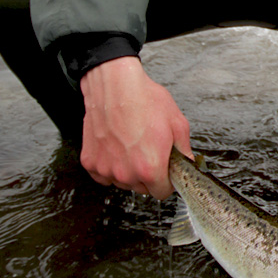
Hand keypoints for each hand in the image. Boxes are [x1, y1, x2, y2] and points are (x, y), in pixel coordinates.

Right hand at [79, 56, 190, 198]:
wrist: (114, 84)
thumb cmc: (145, 100)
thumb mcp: (177, 124)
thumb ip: (184, 151)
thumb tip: (187, 164)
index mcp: (151, 168)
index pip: (162, 193)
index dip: (167, 181)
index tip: (166, 170)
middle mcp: (126, 174)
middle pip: (142, 188)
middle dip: (148, 174)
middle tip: (149, 151)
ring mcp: (106, 169)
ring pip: (123, 182)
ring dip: (128, 170)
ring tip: (132, 145)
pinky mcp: (90, 162)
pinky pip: (103, 175)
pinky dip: (110, 165)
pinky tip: (116, 147)